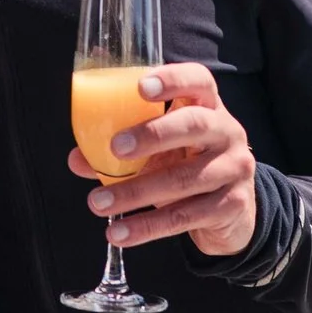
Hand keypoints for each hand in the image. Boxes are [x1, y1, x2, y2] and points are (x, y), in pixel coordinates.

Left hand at [67, 62, 258, 255]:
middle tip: (115, 148)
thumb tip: (77, 158)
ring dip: (136, 192)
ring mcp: (234, 168)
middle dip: (153, 134)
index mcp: (207, 107)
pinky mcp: (231, 205)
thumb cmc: (187, 166)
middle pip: (195, 124)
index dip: (172, 79)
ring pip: (185, 178)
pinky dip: (147, 226)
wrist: (232, 212)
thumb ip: (121, 150)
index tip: (140, 87)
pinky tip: (120, 233)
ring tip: (98, 202)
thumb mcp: (160, 151)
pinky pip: (185, 216)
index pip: (198, 80)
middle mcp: (227, 132)